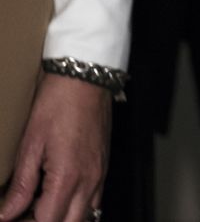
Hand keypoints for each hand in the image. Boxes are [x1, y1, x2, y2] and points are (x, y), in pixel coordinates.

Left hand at [0, 73, 110, 221]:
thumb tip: (6, 213)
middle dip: (46, 221)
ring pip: (87, 215)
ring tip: (40, 207)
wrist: (85, 79)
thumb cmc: (58, 104)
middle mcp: (89, 180)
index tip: (11, 217)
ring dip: (63, 217)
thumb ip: (21, 185)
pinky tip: (58, 194)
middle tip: (24, 214)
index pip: (47, 221)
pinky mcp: (104, 165)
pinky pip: (94, 199)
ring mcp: (100, 173)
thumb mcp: (30, 145)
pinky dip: (77, 206)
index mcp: (68, 177)